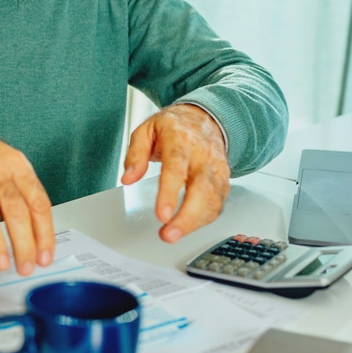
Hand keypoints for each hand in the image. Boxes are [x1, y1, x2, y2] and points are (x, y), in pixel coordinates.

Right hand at [0, 118, 54, 274]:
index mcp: (17, 166)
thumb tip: (38, 238)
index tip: (44, 258)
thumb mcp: (7, 166)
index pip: (38, 202)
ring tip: (1, 263)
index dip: (44, 233)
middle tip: (24, 267)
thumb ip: (22, 196)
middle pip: (15, 209)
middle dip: (23, 243)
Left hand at [121, 103, 229, 242]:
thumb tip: (128, 178)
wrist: (205, 118)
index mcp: (181, 140)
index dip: (170, 194)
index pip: (176, 169)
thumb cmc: (174, 126)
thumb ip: (135, 155)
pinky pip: (218, 204)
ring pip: (212, 200)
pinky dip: (205, 219)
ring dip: (194, 222)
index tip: (162, 214)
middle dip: (186, 217)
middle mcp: (202, 156)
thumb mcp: (146, 130)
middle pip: (201, 190)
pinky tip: (189, 226)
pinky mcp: (223, 181)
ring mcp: (216, 169)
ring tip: (173, 234)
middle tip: (169, 234)